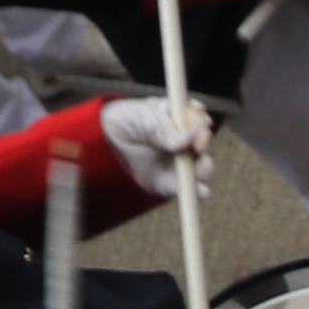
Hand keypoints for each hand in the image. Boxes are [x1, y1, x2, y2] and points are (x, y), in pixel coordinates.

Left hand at [96, 93, 214, 193]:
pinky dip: (197, 191)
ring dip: (206, 169)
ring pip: (201, 168)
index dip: (201, 120)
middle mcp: (182, 141)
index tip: (200, 120)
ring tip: (202, 166)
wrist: (102, 141)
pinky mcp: (168, 183)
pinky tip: (202, 191)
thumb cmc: (126, 121)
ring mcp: (177, 163)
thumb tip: (187, 140)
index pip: (197, 119)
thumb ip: (166, 129)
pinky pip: (185, 188)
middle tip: (200, 144)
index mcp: (179, 118)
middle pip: (203, 144)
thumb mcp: (145, 116)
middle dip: (205, 142)